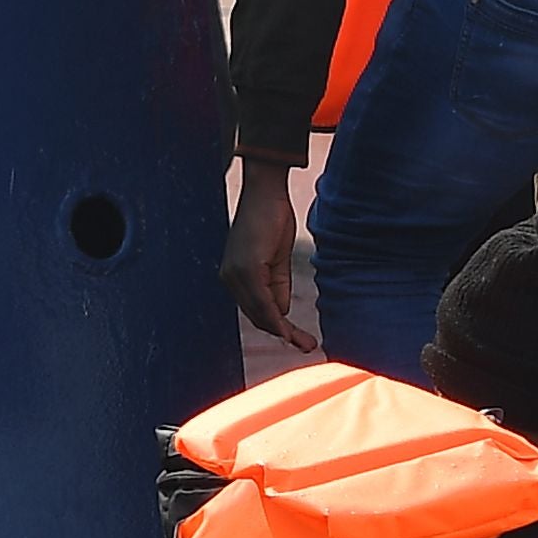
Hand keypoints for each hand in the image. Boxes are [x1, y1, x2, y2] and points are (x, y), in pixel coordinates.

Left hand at [220, 164, 319, 348]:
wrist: (266, 191)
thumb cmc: (272, 218)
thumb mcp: (276, 258)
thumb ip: (277, 287)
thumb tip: (282, 313)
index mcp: (235, 275)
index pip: (255, 309)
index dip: (277, 326)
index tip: (297, 340)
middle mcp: (230, 278)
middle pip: (257, 316)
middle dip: (282, 333)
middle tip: (307, 346)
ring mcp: (236, 274)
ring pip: (260, 313)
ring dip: (283, 330)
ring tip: (306, 343)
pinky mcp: (247, 269)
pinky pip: (262, 301)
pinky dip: (276, 318)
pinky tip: (289, 331)